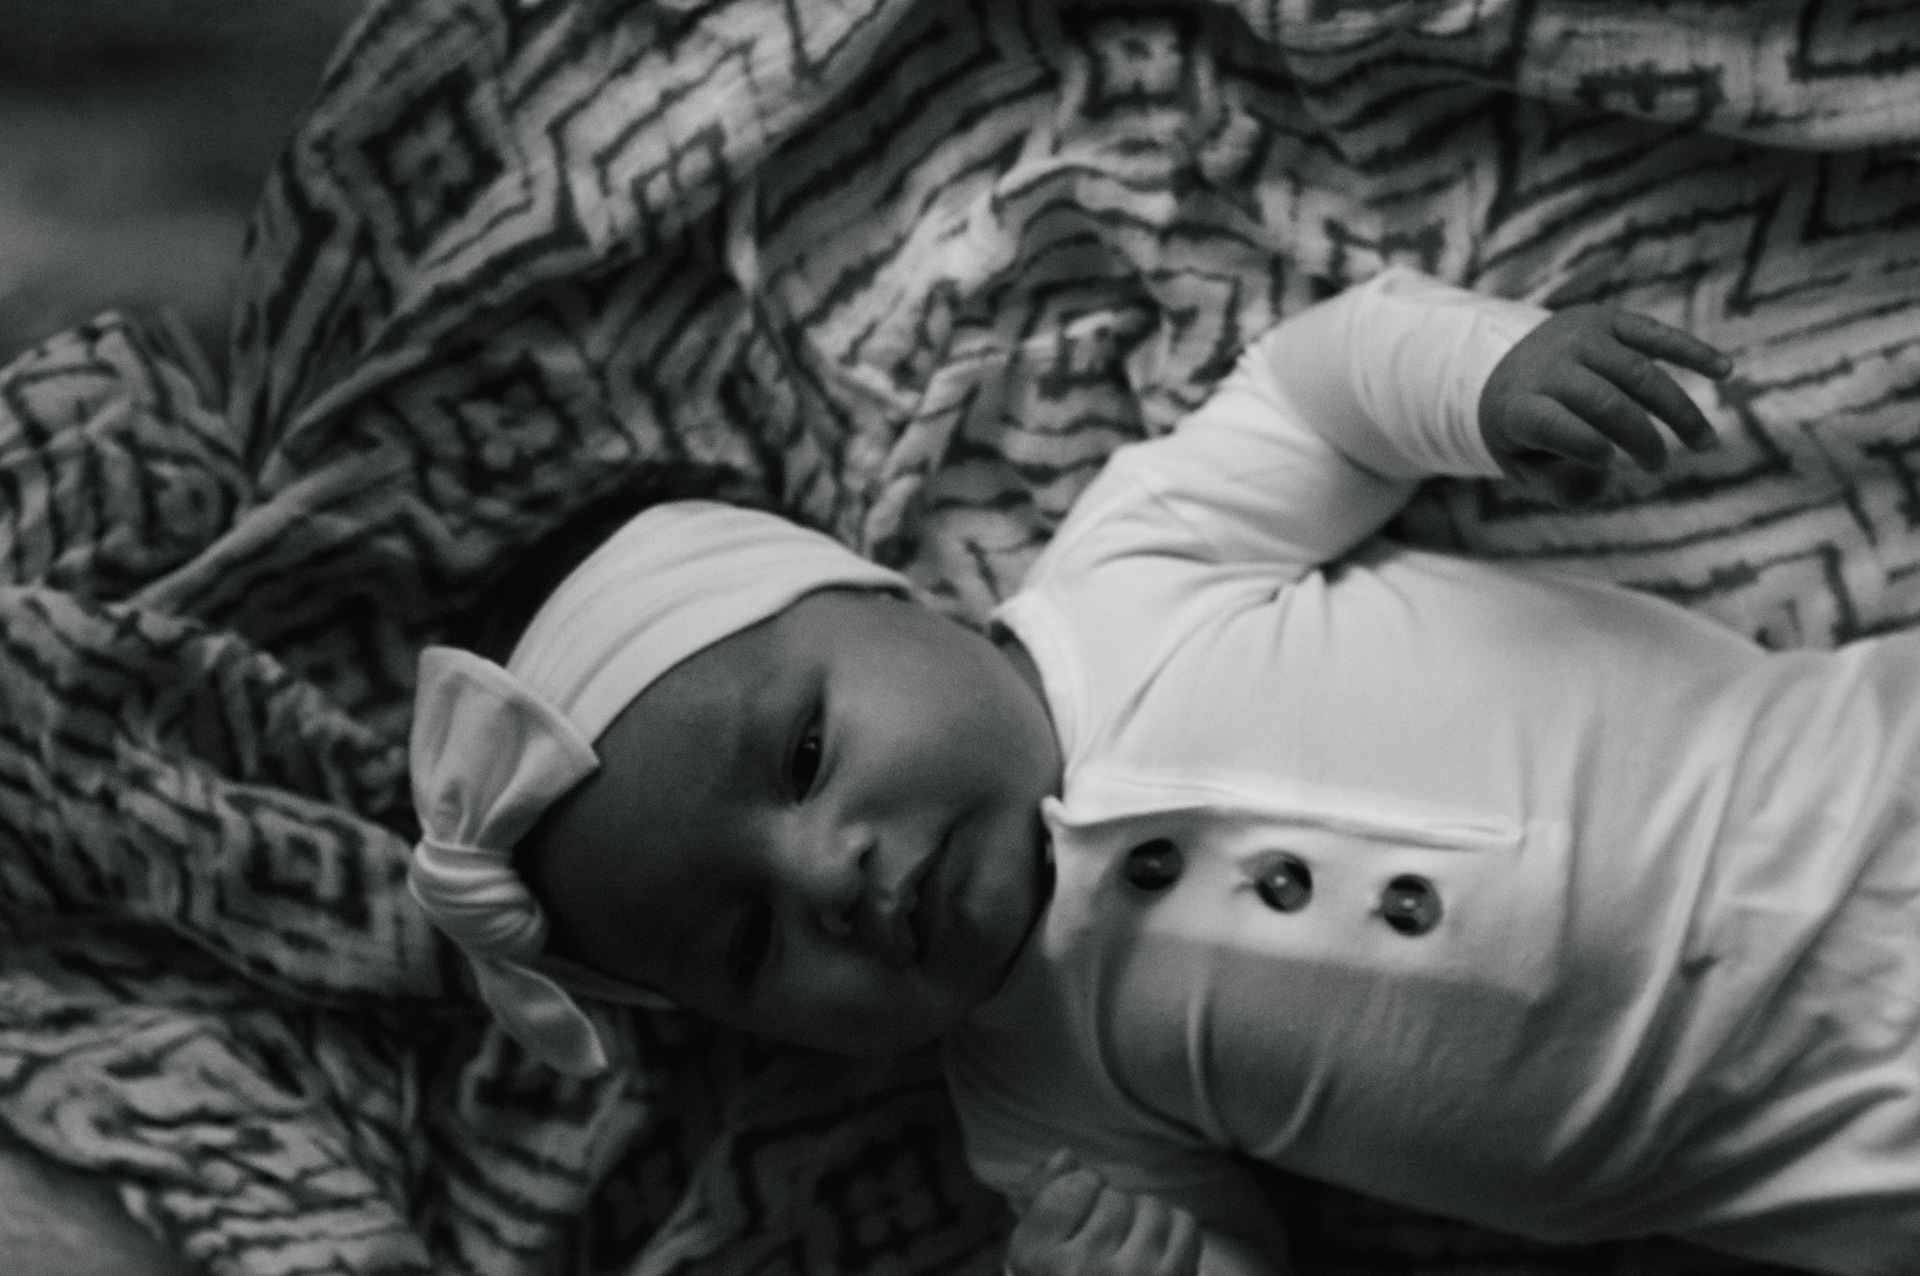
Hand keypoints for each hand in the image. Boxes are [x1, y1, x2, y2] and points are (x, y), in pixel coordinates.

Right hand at [1007, 1150, 1202, 1275]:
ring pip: (1150, 1208)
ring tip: (1133, 1258)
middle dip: (1115, 1216)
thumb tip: (1067, 1155)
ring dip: (1146, 1227)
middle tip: (1109, 1252)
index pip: (1074, 1183)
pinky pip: (1183, 1225)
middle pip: (1114, 1197)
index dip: (1083, 1195)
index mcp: (1035, 1261)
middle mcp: (1080, 1270)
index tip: (1081, 1225)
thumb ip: (1043, 1198)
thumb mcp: (1037, 1254)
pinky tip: (1158, 1260)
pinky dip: (1175, 1236)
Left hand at [1479, 304, 1731, 506]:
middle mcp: (1546, 365)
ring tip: (1705, 443)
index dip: (1581, 444)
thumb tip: (1604, 477)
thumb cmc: (1523, 431)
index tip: (1613, 466)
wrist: (1501, 366)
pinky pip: (1654, 334)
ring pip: (1639, 373)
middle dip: (1641, 438)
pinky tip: (1725, 371)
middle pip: (1603, 401)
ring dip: (1678, 410)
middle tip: (1659, 467)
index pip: (1548, 423)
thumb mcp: (1522, 466)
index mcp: (1516, 404)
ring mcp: (1577, 337)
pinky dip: (1692, 352)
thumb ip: (1558, 483)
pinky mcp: (1604, 319)